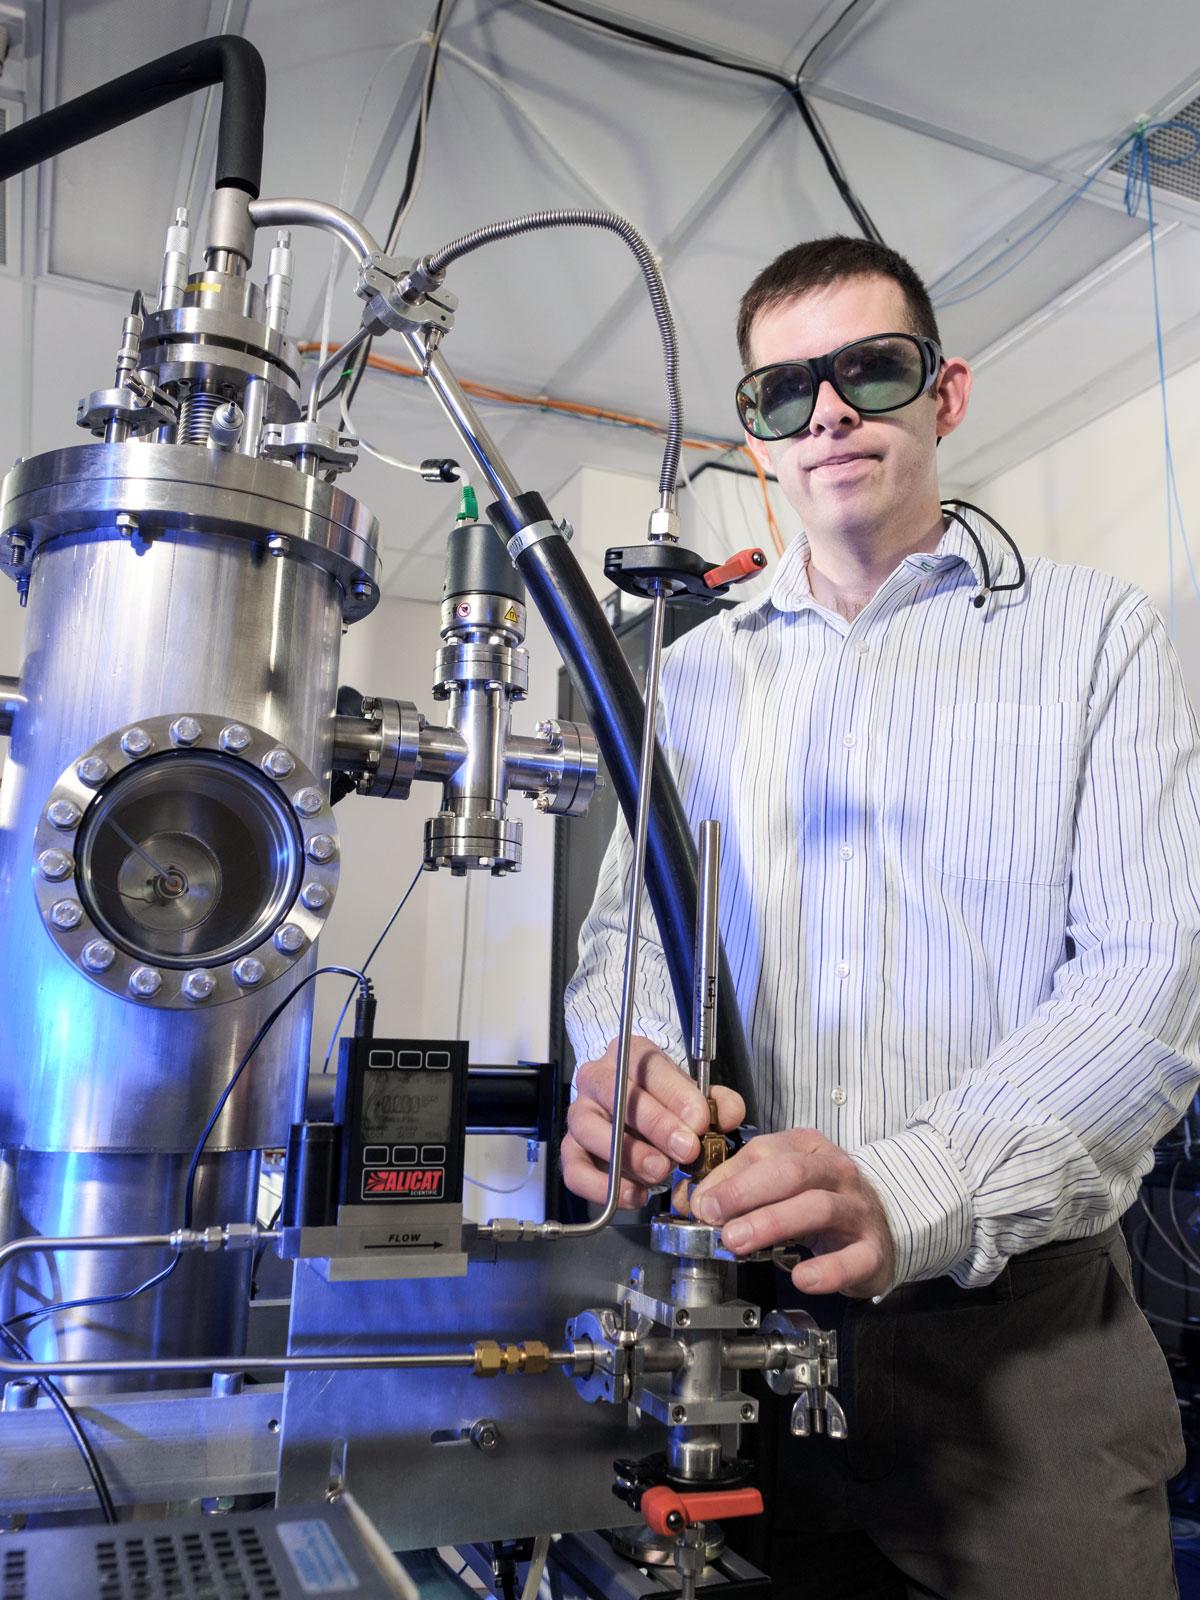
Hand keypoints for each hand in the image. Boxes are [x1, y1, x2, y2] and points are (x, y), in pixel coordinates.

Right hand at [562, 1035, 745, 1209]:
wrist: (632, 1109)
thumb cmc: (662, 1100)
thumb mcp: (693, 1093)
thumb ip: (716, 1101)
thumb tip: (729, 1114)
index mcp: (630, 1055)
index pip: (648, 1066)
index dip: (675, 1095)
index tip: (700, 1121)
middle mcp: (597, 1079)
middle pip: (616, 1093)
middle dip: (655, 1125)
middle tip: (686, 1150)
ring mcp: (579, 1114)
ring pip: (590, 1130)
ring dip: (628, 1155)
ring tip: (660, 1172)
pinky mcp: (570, 1150)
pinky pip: (575, 1170)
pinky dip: (603, 1187)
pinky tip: (635, 1194)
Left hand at [690, 1128, 895, 1298]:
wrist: (882, 1228)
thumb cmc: (822, 1203)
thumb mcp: (780, 1187)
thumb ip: (737, 1189)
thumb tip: (693, 1201)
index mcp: (808, 1148)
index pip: (763, 1151)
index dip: (726, 1176)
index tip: (699, 1200)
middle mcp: (835, 1172)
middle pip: (790, 1172)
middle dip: (745, 1192)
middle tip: (712, 1215)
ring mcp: (856, 1210)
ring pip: (818, 1207)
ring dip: (772, 1223)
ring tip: (737, 1242)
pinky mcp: (871, 1250)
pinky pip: (852, 1258)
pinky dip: (826, 1269)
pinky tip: (801, 1278)